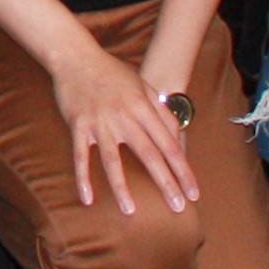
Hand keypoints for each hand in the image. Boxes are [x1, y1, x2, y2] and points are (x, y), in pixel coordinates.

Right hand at [45, 39, 195, 216]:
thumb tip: (176, 133)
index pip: (169, 145)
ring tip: (130, 211)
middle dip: (165, 183)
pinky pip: (81, 156)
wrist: (76, 56)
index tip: (193, 193)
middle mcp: (124, 117)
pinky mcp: (78, 126)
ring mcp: (100, 122)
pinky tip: (87, 198)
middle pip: (149, 155)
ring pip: (113, 161)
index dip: (182, 171)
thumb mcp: (143, 85)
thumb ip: (159, 109)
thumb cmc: (112, 71)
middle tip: (177, 207)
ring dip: (122, 187)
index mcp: (144, 108)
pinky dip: (83, 178)